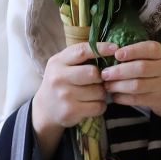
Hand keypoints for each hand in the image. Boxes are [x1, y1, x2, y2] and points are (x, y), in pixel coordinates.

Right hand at [31, 42, 110, 159]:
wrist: (45, 109)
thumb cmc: (60, 82)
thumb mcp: (62, 65)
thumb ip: (80, 57)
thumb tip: (110, 50)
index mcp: (58, 62)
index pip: (82, 51)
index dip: (101, 48)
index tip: (115, 48)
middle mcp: (59, 77)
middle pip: (93, 73)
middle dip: (101, 77)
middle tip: (99, 81)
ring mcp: (64, 95)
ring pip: (98, 91)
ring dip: (102, 93)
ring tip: (94, 93)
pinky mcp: (71, 111)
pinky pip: (98, 106)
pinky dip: (100, 105)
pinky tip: (93, 104)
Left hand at [101, 41, 160, 142]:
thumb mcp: (157, 59)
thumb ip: (140, 55)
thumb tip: (111, 52)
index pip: (149, 49)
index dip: (132, 51)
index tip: (116, 54)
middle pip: (141, 68)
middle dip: (119, 71)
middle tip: (104, 73)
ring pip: (137, 85)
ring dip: (118, 86)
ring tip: (107, 85)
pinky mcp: (157, 100)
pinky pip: (136, 99)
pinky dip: (123, 98)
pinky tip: (115, 96)